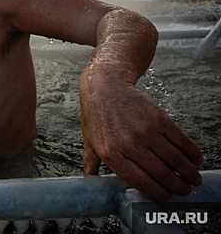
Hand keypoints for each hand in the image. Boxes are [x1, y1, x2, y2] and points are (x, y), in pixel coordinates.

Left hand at [79, 71, 203, 200]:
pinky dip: (192, 152)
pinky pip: (180, 140)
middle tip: (184, 191)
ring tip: (193, 179)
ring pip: (175, 159)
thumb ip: (91, 164)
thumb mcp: (89, 141)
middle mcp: (129, 144)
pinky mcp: (158, 118)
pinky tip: (196, 159)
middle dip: (177, 187)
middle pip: (161, 173)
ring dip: (188, 172)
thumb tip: (89, 183)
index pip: (140, 182)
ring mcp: (145, 130)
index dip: (158, 193)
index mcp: (111, 154)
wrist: (105, 86)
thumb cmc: (96, 115)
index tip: (166, 197)